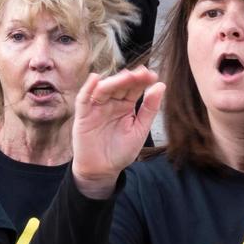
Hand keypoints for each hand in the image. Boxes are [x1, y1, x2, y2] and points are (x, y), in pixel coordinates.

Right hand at [71, 67, 164, 198]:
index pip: (133, 88)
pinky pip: (83, 99)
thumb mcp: (140, 130)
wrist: (103, 170)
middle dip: (130, 79)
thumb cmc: (121, 151)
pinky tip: (95, 79)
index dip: (142, 81)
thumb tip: (161, 86)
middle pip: (119, 86)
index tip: (153, 75)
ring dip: (114, 81)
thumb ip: (149, 109)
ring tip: (127, 76)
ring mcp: (96, 108)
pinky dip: (87, 88)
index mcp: (125, 106)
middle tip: (142, 73)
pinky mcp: (83, 115)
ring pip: (103, 89)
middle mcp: (110, 103)